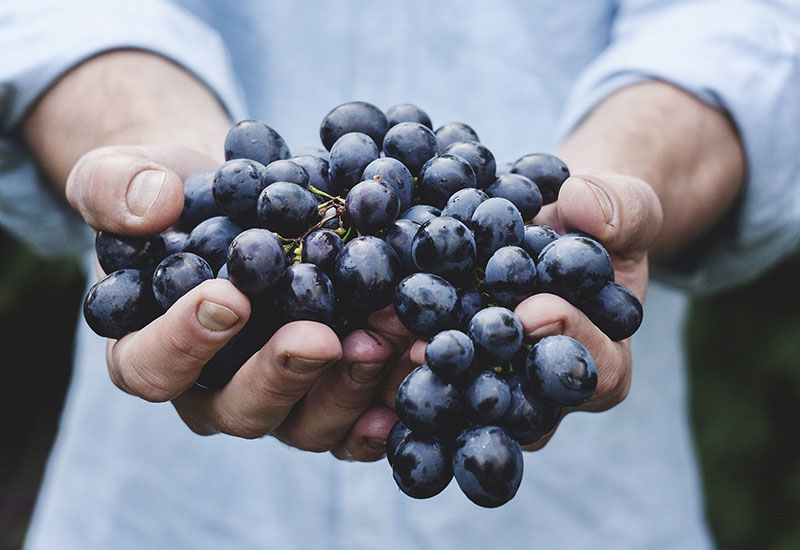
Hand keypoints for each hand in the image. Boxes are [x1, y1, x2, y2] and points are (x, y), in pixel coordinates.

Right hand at [68, 144, 399, 458]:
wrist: (240, 202)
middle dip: (283, 375)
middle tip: (321, 338)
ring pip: (307, 424)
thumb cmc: (176, 196)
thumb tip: (153, 205)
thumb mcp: (126, 175)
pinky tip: (418, 369)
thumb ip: (116, 187)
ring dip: (350, 388)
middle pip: (240, 409)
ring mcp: (278, 399)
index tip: (228, 298)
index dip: (184, 342)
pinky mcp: (329, 394)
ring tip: (388, 339)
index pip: (151, 367)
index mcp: (150, 351)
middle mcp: (213, 391)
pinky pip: (358, 421)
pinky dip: (389, 403)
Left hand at [398, 173, 661, 449]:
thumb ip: (621, 209)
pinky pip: (424, 372)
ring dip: (422, 372)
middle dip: (478, 373)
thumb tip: (584, 207)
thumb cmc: (596, 222)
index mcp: (601, 361)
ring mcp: (493, 383)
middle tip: (438, 348)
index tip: (535, 310)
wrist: (550, 224)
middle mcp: (543, 390)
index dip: (569, 342)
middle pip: (517, 404)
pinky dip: (393, 351)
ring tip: (386, 338)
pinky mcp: (451, 367)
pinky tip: (361, 330)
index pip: (595, 371)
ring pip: (462, 398)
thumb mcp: (625, 206)